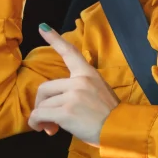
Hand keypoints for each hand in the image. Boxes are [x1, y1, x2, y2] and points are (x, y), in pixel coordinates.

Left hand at [27, 24, 120, 145]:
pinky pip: (39, 115)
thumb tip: (56, 103)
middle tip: (48, 118)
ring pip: (42, 104)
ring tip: (51, 127)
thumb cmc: (110, 115)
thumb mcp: (99, 92)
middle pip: (44, 87)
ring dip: (42, 117)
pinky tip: (46, 129)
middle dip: (42, 103)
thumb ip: (79, 90)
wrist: (119, 129)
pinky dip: (37, 123)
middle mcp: (79, 81)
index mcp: (88, 74)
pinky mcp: (66, 111)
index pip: (70, 52)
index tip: (42, 28)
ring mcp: (72, 95)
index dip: (55, 39)